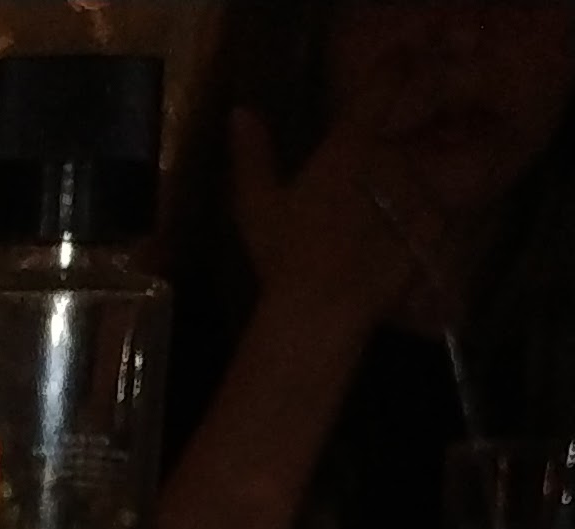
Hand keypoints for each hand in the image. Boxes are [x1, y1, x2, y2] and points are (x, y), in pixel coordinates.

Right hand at [229, 89, 458, 335]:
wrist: (320, 312)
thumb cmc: (284, 258)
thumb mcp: (256, 206)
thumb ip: (252, 155)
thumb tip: (240, 113)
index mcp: (350, 143)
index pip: (384, 83)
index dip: (394, 70)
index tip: (397, 67)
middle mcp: (389, 158)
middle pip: (410, 132)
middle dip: (402, 146)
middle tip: (379, 175)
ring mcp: (414, 193)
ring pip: (427, 172)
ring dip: (418, 183)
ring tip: (398, 210)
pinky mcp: (431, 230)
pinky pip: (439, 214)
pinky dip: (428, 223)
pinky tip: (409, 241)